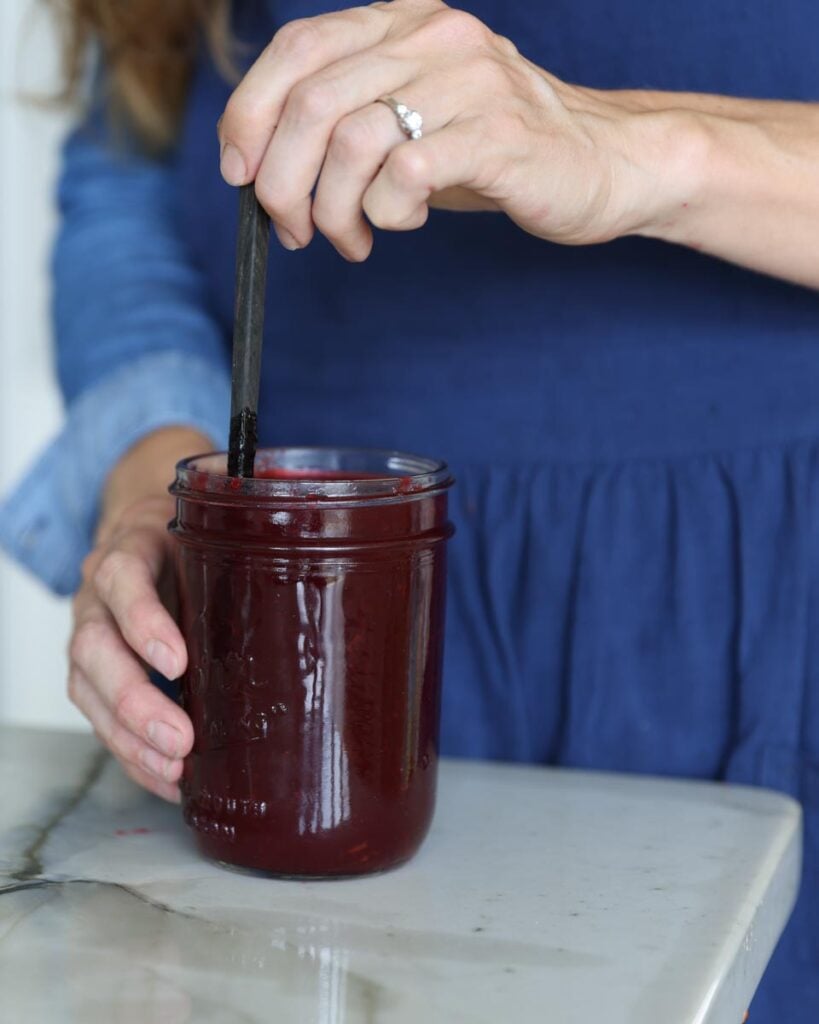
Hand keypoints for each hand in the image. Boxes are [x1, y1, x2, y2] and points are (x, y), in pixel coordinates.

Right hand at [67, 428, 208, 800]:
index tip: (178, 662)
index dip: (143, 621)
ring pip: (86, 687)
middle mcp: (97, 595)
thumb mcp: (214, 537)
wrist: (148, 541)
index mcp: (131, 550)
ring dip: (128, 736)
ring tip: (172, 769)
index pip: (123, 579)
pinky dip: (130, 753)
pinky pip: (98, 718)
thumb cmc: (192, 546)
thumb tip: (311, 582)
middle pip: (94, 647)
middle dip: (135, 700)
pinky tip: (165, 778)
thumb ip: (243, 554)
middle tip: (180, 738)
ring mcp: (89, 634)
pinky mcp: (93, 675)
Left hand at [217, 0, 668, 260]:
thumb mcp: (413, 119)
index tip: (238, 171)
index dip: (249, 112)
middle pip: (312, 103)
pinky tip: (398, 226)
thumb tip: (261, 166)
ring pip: (351, 143)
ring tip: (352, 240)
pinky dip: (384, 214)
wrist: (603, 163)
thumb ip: (347, 121)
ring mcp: (469, 80)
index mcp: (403, 22)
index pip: (297, 48)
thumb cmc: (497, 149)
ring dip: (332, 210)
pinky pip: (405, 176)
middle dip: (281, 183)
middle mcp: (433, 36)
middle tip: (291, 229)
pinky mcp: (497, 134)